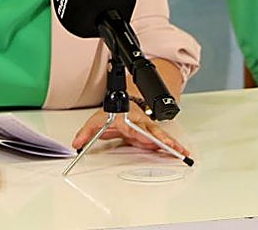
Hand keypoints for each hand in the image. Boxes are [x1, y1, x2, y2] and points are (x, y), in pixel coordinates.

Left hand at [71, 108, 189, 157]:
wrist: (121, 106)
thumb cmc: (111, 114)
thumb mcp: (95, 122)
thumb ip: (86, 133)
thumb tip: (77, 144)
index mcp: (125, 119)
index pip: (132, 127)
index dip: (140, 134)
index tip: (146, 140)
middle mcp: (138, 122)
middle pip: (151, 131)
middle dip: (160, 139)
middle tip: (170, 147)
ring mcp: (146, 127)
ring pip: (160, 135)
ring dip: (170, 143)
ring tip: (181, 152)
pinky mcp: (152, 133)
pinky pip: (162, 140)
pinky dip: (171, 146)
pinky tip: (180, 152)